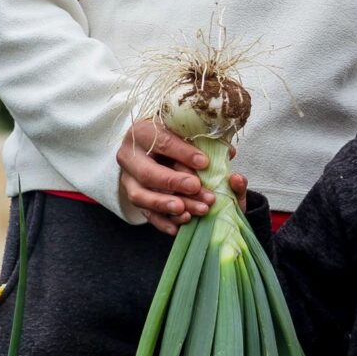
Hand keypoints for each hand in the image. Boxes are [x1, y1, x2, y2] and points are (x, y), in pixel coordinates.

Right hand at [117, 118, 246, 236]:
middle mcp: (129, 157)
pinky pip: (146, 213)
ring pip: (142, 196)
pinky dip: (164, 221)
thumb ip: (203, 142)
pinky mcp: (133, 198)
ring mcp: (128, 180)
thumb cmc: (172, 137)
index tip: (204, 163)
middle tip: (196, 187)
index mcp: (141, 133)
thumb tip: (228, 152)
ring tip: (193, 210)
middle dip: (173, 182)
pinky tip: (183, 223)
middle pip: (147, 173)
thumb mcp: (184, 133)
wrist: (150, 149)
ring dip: (168, 205)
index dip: (182, 153)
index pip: (161, 142)